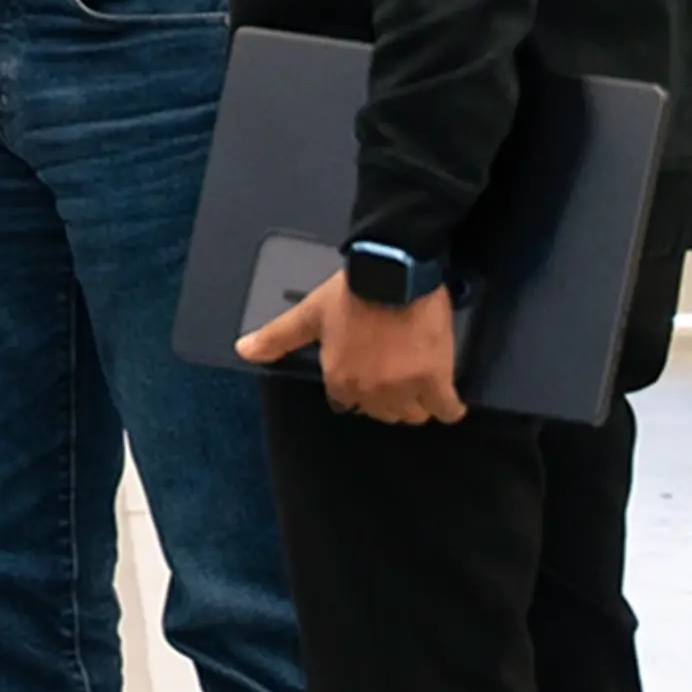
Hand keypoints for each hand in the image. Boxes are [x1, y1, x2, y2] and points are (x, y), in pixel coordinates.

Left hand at [237, 273, 469, 425]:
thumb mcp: (309, 315)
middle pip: (383, 413)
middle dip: (386, 400)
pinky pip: (446, 410)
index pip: (347, 404)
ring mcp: (404, 388)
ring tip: (418, 388)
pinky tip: (449, 404)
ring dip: (416, 405)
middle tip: (393, 377)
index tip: (366, 376)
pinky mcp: (436, 380)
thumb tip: (242, 351)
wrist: (393, 276)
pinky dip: (449, 409)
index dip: (356, 392)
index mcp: (339, 379)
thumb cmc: (349, 294)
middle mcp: (370, 391)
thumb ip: (277, 337)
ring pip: (413, 415)